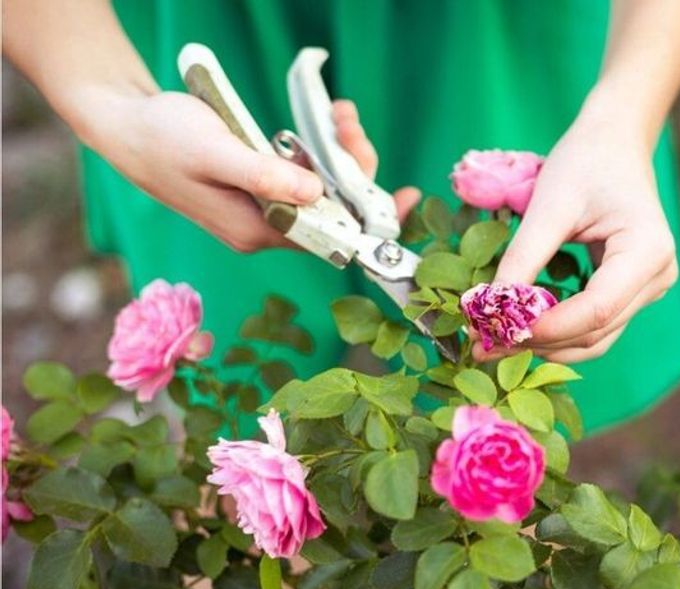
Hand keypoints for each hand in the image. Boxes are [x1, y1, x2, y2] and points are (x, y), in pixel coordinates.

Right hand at [84, 92, 417, 251]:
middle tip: (348, 121)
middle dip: (353, 167)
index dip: (371, 220)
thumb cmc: (163, 139)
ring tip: (339, 112)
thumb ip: (264, 176)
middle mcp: (265, 227)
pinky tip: (325, 121)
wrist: (126, 126)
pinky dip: (321, 149)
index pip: (330, 237)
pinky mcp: (262, 186)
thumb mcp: (215, 153)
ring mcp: (264, 207)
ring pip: (324, 189)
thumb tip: (316, 195)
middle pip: (333, 210)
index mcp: (256, 231)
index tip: (406, 198)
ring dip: (339, 152)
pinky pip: (307, 174)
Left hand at [482, 111, 679, 362]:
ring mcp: (649, 288)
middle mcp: (657, 277)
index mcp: (648, 250)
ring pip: (596, 338)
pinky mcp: (633, 292)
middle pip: (597, 330)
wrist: (614, 144)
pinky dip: (558, 332)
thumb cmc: (585, 162)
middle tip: (483, 345)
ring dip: (547, 345)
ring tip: (495, 342)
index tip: (498, 331)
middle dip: (540, 341)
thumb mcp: (549, 204)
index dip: (549, 327)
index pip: (597, 309)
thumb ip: (524, 256)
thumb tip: (490, 307)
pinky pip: (595, 325)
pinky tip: (520, 329)